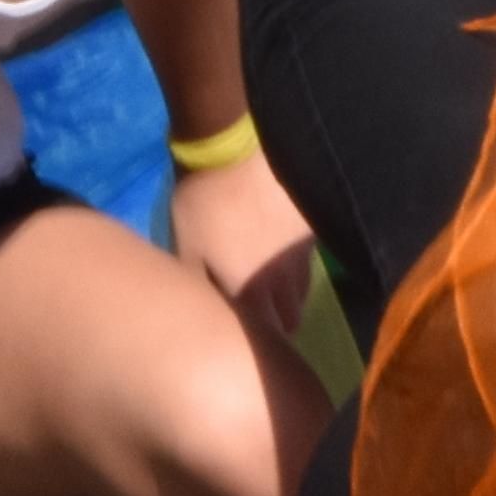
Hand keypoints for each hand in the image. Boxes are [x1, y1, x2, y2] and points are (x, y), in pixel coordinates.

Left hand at [171, 149, 315, 337]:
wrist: (233, 150)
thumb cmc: (202, 204)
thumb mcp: (184, 251)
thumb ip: (200, 290)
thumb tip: (211, 316)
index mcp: (253, 294)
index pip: (269, 341)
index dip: (260, 345)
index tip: (248, 342)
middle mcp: (287, 281)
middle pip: (292, 318)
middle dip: (278, 323)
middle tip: (257, 311)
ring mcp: (303, 253)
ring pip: (303, 290)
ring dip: (288, 294)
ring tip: (268, 282)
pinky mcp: (311, 226)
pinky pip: (306, 258)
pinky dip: (294, 262)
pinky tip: (278, 249)